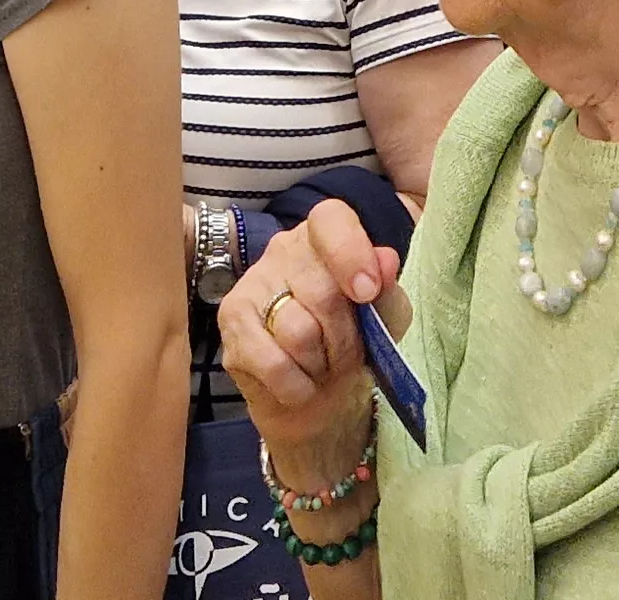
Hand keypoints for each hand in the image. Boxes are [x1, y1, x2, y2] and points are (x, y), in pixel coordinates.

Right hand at [217, 201, 405, 476]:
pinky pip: (273, 363)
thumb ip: (387, 292)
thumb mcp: (385, 320)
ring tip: (321, 366)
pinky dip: (297, 386)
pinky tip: (299, 385)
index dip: (350, 253)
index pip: (330, 220)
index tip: (367, 293)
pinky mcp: (231, 326)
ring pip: (297, 331)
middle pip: (321, 291)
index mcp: (323, 238)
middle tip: (347, 353)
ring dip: (321, 363)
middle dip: (345, 336)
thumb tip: (386, 261)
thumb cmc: (353, 345)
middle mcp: (282, 252)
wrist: (317, 398)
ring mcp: (251, 286)